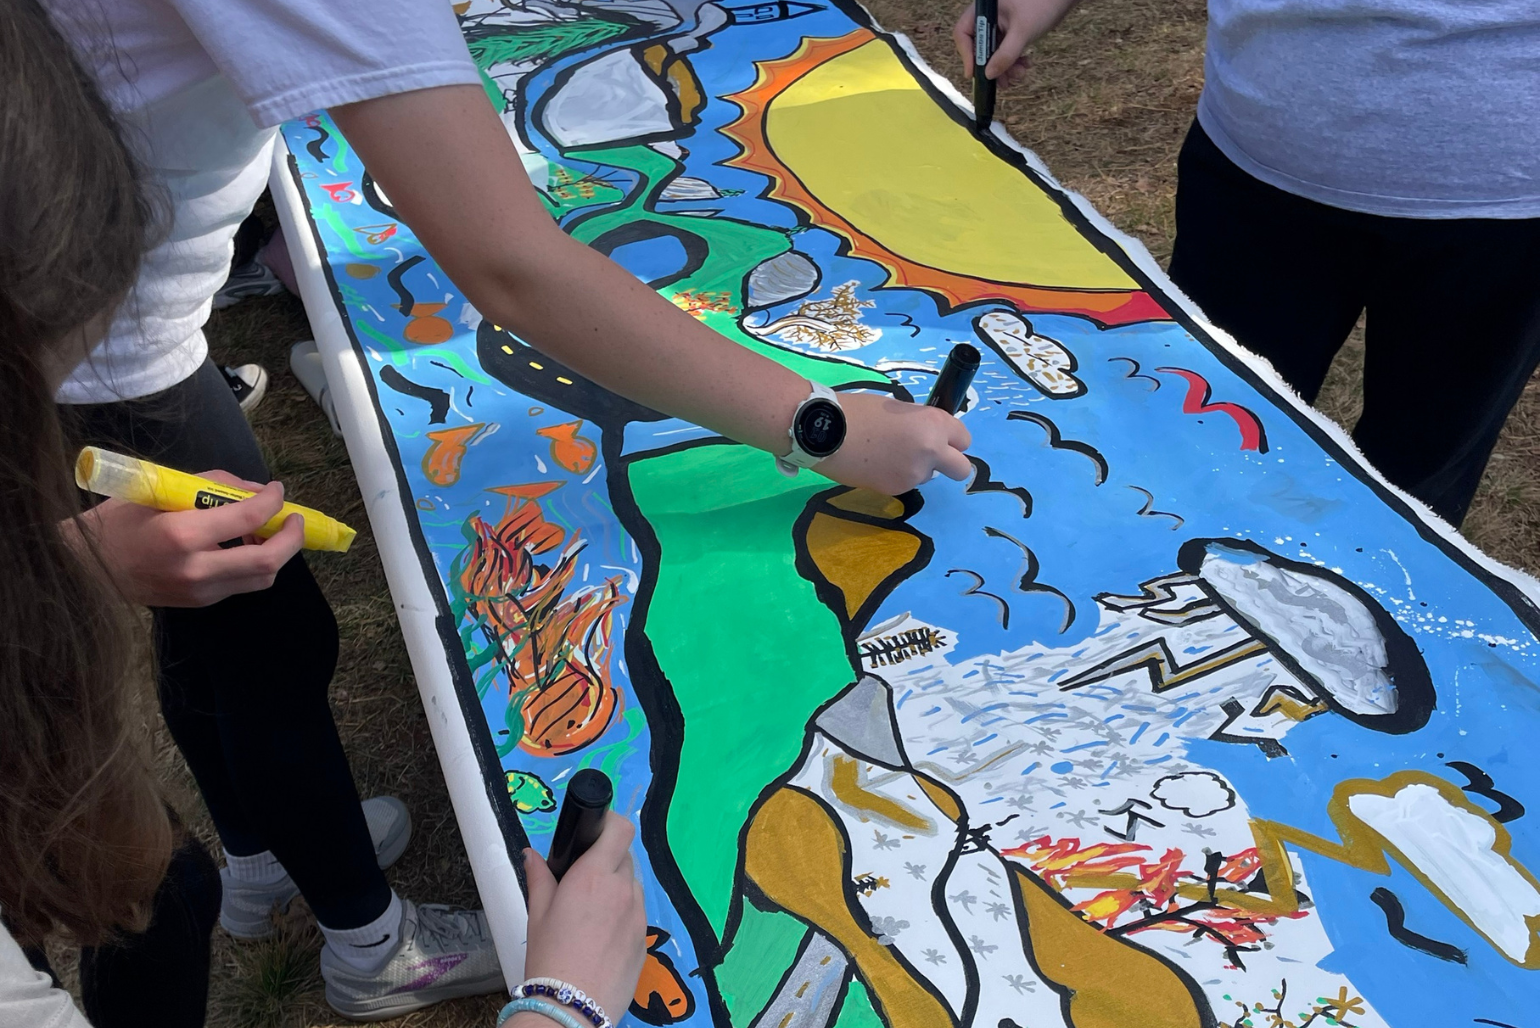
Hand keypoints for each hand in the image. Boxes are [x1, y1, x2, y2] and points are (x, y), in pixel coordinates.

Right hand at [69, 471, 304, 606]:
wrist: (87, 565)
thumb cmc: (120, 520)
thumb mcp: (162, 489)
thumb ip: (214, 485)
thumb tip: (256, 491)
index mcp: (182, 535)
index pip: (247, 517)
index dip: (272, 501)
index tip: (277, 490)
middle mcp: (195, 569)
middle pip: (266, 562)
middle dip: (291, 539)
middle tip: (292, 518)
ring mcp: (199, 592)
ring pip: (261, 578)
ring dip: (275, 553)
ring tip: (267, 530)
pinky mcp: (200, 603)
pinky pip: (241, 584)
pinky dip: (254, 564)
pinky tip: (244, 545)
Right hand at [521, 812, 647, 1024]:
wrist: (571, 1008)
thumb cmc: (549, 957)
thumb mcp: (537, 914)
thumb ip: (540, 878)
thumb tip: (532, 856)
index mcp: (595, 875)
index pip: (621, 829)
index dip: (611, 823)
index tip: (596, 830)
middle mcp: (623, 889)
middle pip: (625, 857)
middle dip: (608, 859)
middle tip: (585, 877)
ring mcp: (638, 915)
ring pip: (633, 885)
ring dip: (618, 886)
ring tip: (593, 911)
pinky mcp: (645, 939)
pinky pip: (637, 913)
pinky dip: (624, 913)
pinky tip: (603, 934)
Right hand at [818, 392, 972, 494]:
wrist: (826, 432)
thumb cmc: (860, 410)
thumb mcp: (898, 408)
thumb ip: (920, 423)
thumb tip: (926, 436)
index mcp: (934, 425)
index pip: (964, 439)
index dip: (952, 438)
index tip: (940, 437)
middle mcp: (931, 452)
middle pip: (962, 469)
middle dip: (952, 463)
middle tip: (932, 456)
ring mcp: (914, 475)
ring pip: (929, 476)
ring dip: (917, 467)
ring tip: (888, 454)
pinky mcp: (895, 489)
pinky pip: (906, 482)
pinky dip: (896, 475)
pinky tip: (875, 463)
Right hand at [953, 0, 1080, 85]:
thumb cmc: (1043, 4)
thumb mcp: (1022, 32)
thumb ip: (1005, 55)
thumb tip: (989, 75)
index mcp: (984, 9)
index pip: (963, 33)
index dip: (966, 55)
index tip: (975, 74)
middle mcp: (989, 16)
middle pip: (979, 46)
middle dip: (992, 66)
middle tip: (1002, 82)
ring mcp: (1000, 23)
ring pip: (993, 51)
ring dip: (1005, 67)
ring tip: (1020, 74)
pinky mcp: (1011, 30)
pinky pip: (1005, 49)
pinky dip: (1013, 60)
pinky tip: (1025, 64)